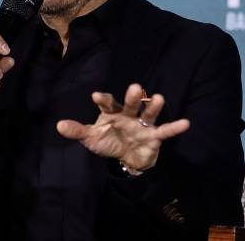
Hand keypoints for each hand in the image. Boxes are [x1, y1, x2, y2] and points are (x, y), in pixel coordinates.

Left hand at [56, 83, 189, 171]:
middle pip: (130, 104)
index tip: (96, 96)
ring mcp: (143, 124)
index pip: (107, 104)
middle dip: (132, 97)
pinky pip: (165, 130)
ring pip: (148, 113)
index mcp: (112, 113)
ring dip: (153, 106)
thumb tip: (58, 125)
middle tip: (135, 87)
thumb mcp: (92, 139)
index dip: (103, 100)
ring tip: (159, 98)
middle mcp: (129, 115)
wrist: (128, 158)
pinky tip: (185, 123)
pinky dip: (175, 127)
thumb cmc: (109, 142)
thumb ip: (78, 131)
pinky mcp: (154, 135)